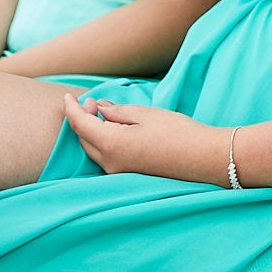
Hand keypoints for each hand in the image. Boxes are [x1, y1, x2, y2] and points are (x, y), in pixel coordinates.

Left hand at [61, 95, 227, 184]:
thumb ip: (117, 111)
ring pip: (93, 150)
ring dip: (92, 132)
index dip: (71, 109)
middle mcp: (110, 163)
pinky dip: (103, 142)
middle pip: (83, 140)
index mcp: (112, 144)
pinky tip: (114, 130)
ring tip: (104, 113)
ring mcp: (119, 172)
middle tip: (93, 102)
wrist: (204, 158)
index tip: (67, 96)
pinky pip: (106, 158)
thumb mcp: (146, 114)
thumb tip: (99, 108)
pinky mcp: (129, 175)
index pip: (80, 125)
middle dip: (82, 119)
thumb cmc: (178, 132)